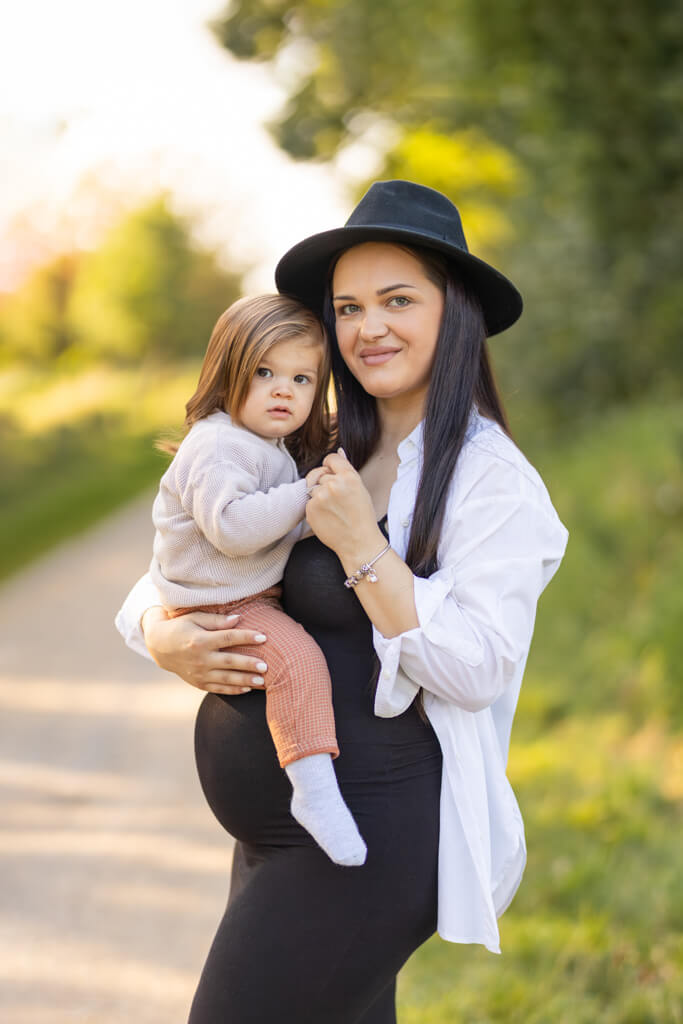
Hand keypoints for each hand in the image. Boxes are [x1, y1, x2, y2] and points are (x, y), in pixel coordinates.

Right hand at [141, 607, 267, 695]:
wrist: (159, 646)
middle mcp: (200, 659)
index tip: (263, 637)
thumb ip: (216, 620)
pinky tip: (248, 688)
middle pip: (229, 662)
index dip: (246, 637)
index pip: (228, 638)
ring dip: (245, 680)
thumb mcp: (195, 618)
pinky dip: (233, 690)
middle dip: (249, 664)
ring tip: (263, 681)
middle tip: (266, 665)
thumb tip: (238, 619)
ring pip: (226, 679)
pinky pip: (218, 689)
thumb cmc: (181, 627)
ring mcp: (199, 674)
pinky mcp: (198, 683)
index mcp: (200, 641)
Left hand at [305, 450, 383, 561]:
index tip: (333, 473)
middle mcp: (333, 484)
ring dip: (319, 495)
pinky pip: (308, 501)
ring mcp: (320, 497)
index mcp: (349, 477)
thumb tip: (338, 451)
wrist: (359, 543)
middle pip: (320, 473)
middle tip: (336, 498)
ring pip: (313, 487)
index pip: (331, 458)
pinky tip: (327, 516)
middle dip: (325, 482)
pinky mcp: (310, 509)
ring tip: (333, 509)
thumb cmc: (362, 517)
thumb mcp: (360, 489)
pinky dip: (315, 507)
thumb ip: (346, 471)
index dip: (331, 465)